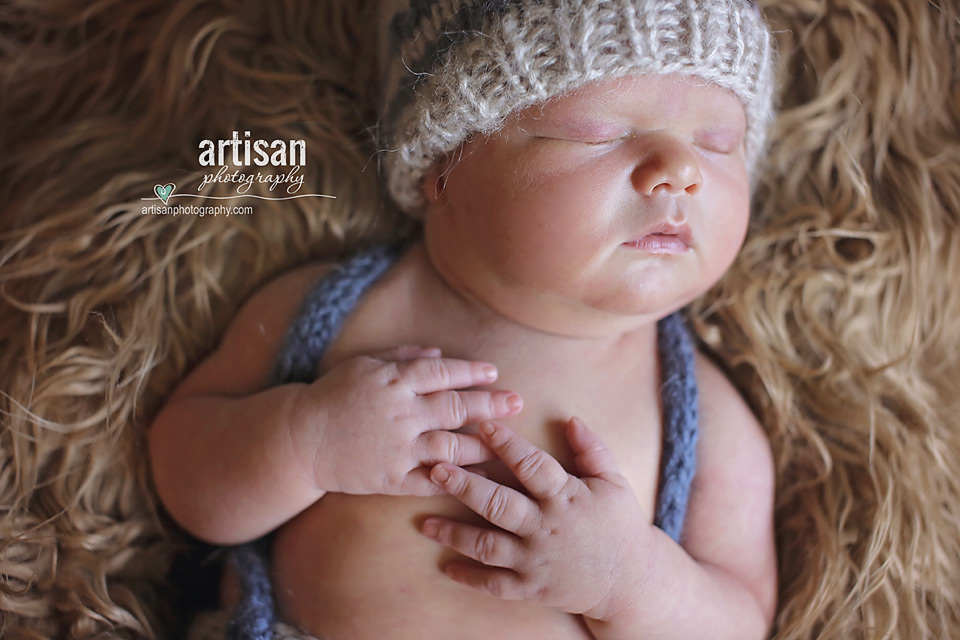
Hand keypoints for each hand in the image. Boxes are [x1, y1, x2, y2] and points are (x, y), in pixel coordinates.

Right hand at [290, 345, 522, 495]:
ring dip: (483, 445)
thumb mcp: (363, 365)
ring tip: (508, 444)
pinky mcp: (390, 478)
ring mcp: (396, 448)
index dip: (471, 371)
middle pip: (455, 407)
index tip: (494, 372)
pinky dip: (457, 478)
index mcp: (393, 381)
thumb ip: (402, 356)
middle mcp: (399, 413)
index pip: (442, 372)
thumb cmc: (332, 396)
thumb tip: (438, 354)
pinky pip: (431, 479)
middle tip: (517, 402)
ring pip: (451, 446)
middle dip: (491, 405)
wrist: (299, 439)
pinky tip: (480, 477)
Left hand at [421, 418, 652, 621]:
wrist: (630, 582)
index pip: (532, 466)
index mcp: (566, 498)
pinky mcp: (531, 588)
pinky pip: (494, 584)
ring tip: (425, 522)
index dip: (507, 445)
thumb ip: (592, 449)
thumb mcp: (613, 482)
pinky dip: (469, 577)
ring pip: (487, 545)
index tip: (483, 426)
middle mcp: (546, 528)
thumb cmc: (620, 524)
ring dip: (454, 533)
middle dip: (465, 486)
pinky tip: (445, 566)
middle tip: (436, 469)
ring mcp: (536, 560)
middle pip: (499, 504)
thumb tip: (570, 418)